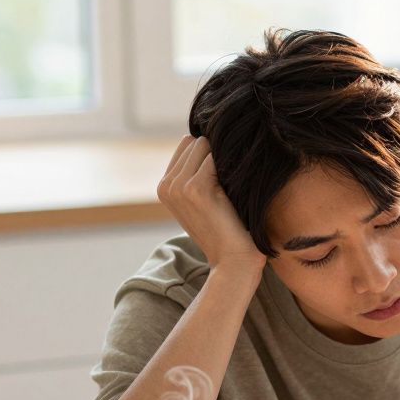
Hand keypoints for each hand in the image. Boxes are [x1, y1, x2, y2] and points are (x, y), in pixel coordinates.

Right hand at [156, 134, 266, 273]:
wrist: (234, 261)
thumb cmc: (228, 230)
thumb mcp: (205, 199)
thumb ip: (198, 173)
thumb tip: (210, 139)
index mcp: (165, 187)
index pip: (187, 144)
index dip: (209, 156)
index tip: (221, 181)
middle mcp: (166, 185)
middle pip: (195, 141)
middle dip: (215, 156)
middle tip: (227, 187)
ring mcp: (177, 186)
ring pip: (204, 145)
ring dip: (223, 162)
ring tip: (229, 190)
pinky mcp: (194, 188)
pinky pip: (215, 157)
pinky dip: (229, 168)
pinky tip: (233, 193)